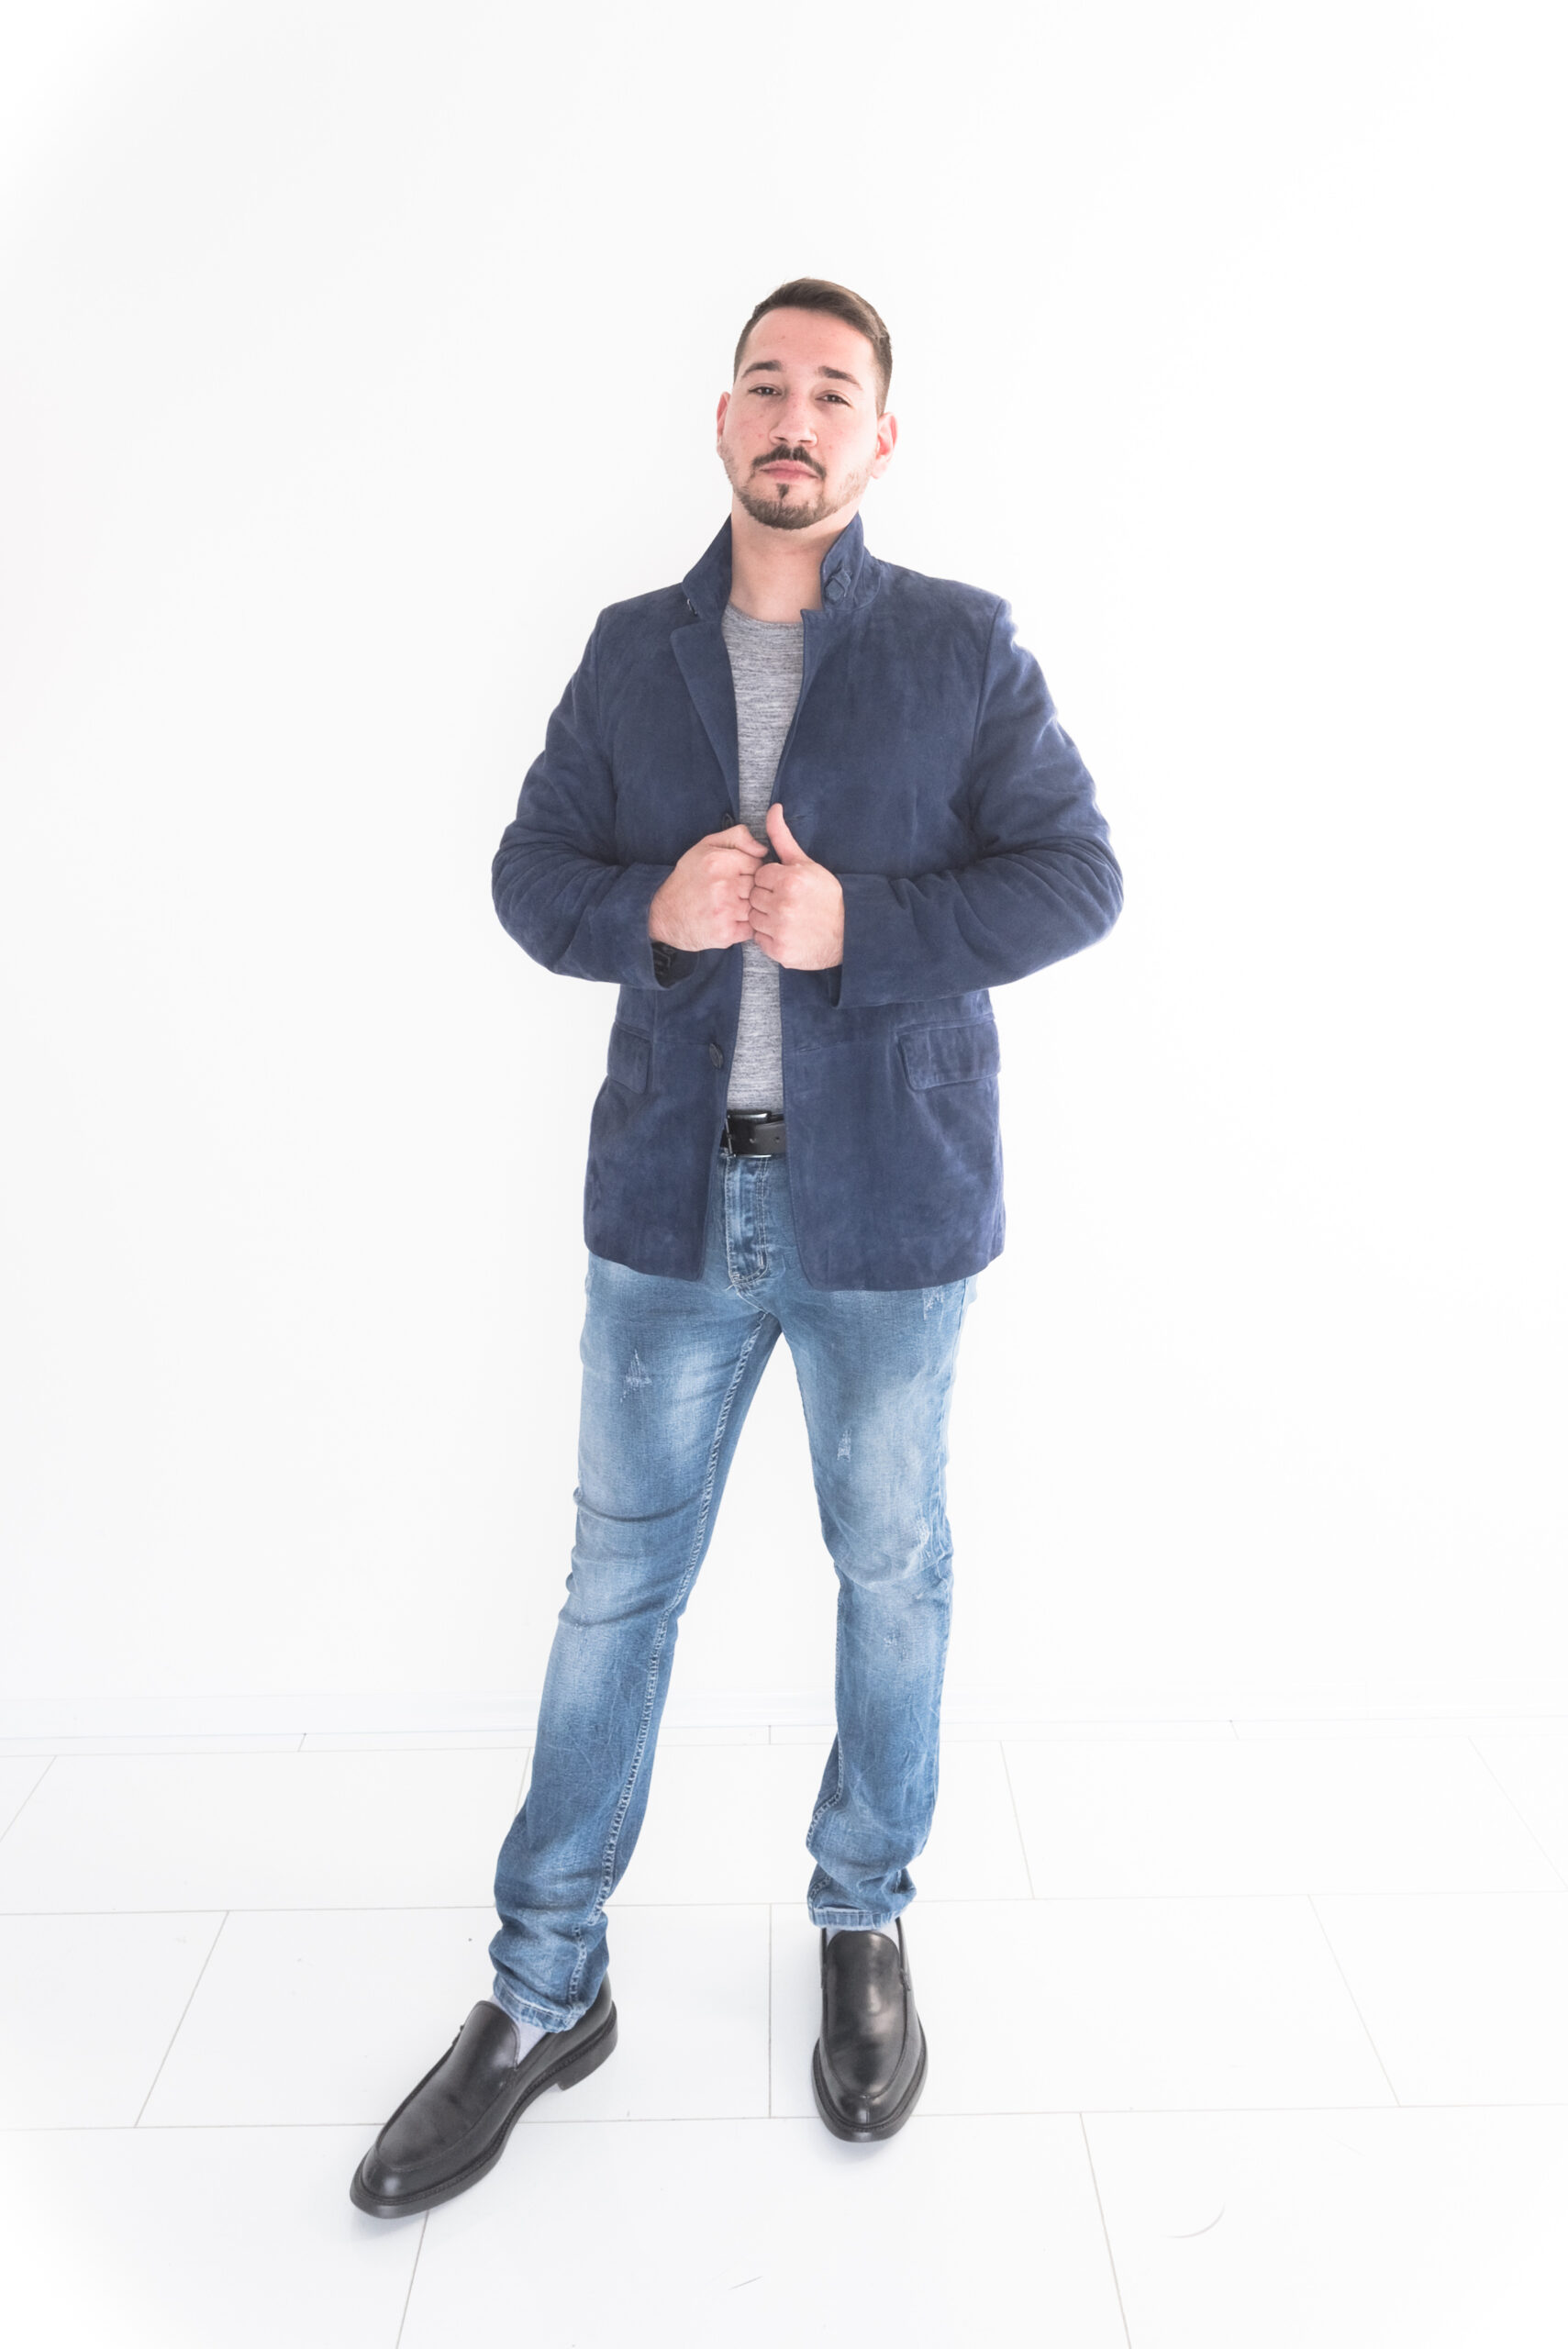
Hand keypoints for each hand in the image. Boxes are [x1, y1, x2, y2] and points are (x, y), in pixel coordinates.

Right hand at [647, 824, 766, 951]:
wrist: (663, 914)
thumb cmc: (687, 879)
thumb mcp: (706, 847)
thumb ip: (737, 837)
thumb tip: (763, 849)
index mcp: (719, 861)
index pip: (758, 864)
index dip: (749, 870)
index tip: (736, 875)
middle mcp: (723, 885)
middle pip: (758, 886)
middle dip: (749, 889)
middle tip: (733, 892)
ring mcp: (725, 911)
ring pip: (757, 907)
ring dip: (747, 908)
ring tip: (730, 906)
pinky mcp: (726, 933)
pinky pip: (751, 928)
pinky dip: (744, 926)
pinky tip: (729, 920)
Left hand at [747, 804, 844, 969]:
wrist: (849, 933)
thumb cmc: (827, 896)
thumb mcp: (807, 863)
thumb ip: (783, 838)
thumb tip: (773, 809)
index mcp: (790, 879)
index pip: (759, 875)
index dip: (771, 880)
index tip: (785, 886)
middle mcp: (784, 904)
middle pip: (754, 896)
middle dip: (766, 897)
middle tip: (786, 902)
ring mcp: (781, 930)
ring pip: (753, 918)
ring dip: (765, 917)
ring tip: (785, 917)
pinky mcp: (780, 951)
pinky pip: (759, 939)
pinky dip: (769, 937)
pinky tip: (785, 931)